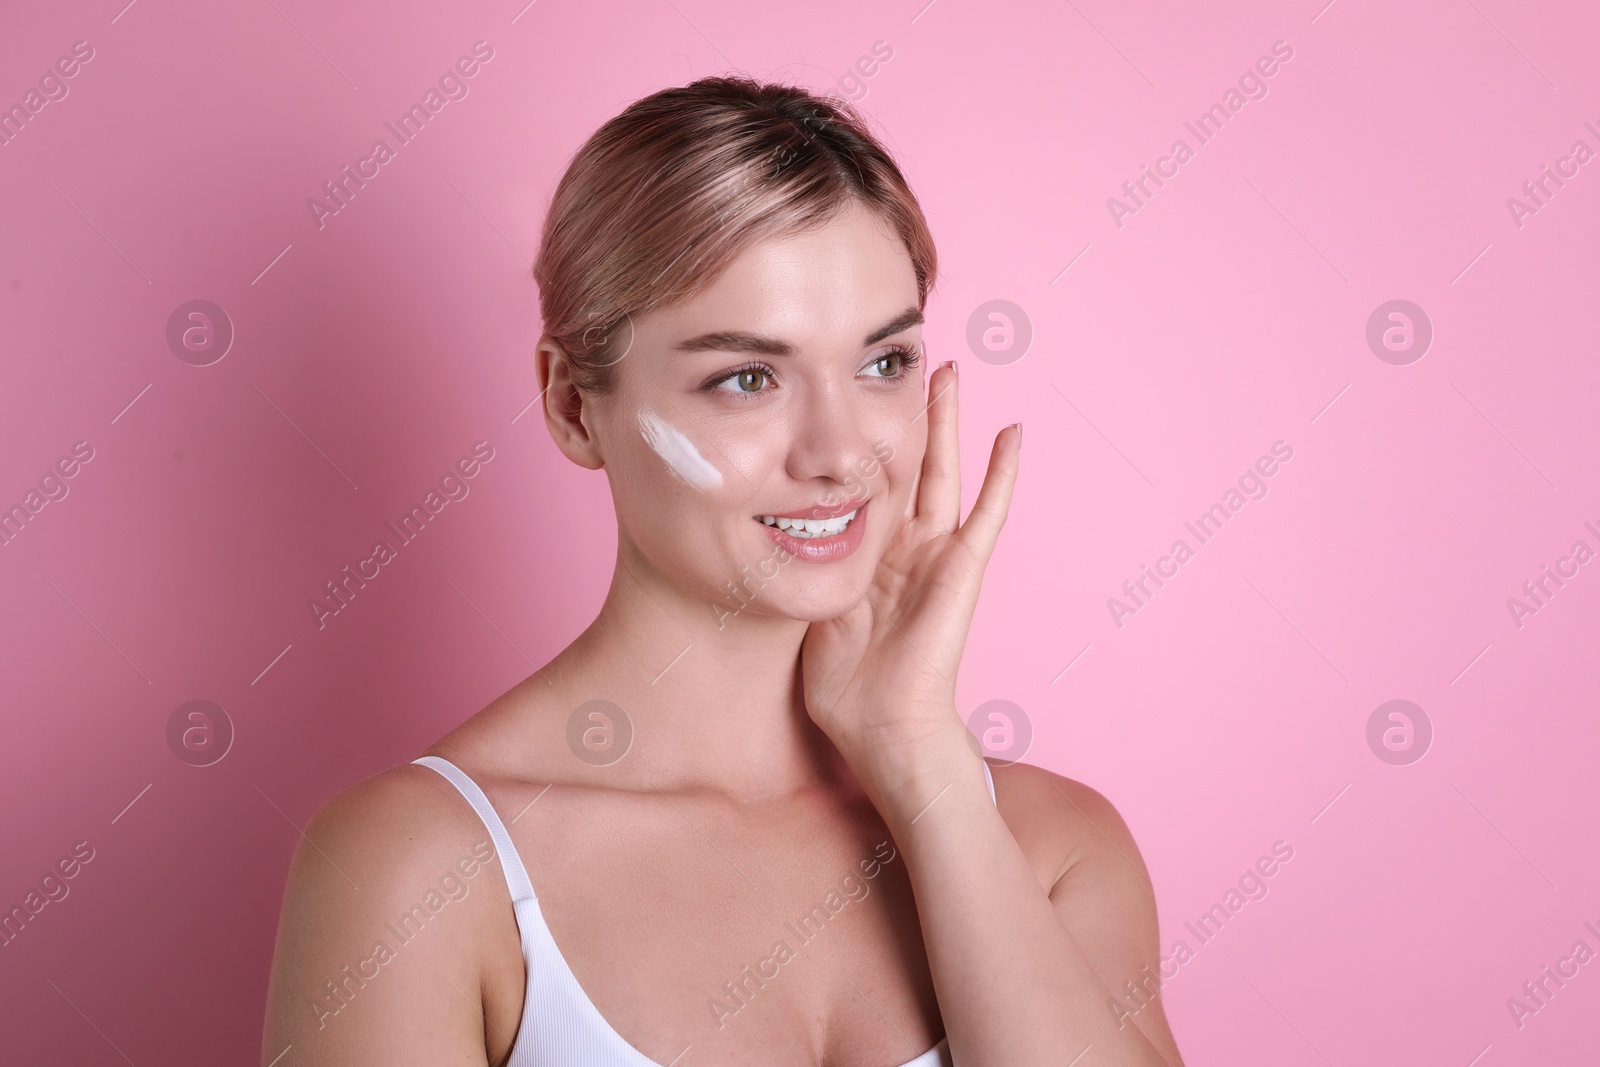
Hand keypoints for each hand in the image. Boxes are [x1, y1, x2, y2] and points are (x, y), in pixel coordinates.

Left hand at [799, 360, 1020, 784]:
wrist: (883, 730)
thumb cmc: (847, 691)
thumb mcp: (810, 614)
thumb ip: (800, 575)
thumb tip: (759, 544)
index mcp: (871, 558)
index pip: (868, 486)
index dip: (862, 444)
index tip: (852, 399)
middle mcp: (905, 549)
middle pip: (907, 465)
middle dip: (906, 417)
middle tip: (905, 364)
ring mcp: (936, 556)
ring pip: (942, 472)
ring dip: (946, 423)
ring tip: (949, 372)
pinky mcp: (961, 570)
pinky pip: (988, 513)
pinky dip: (1002, 474)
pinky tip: (1013, 434)